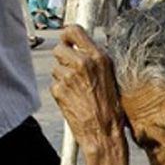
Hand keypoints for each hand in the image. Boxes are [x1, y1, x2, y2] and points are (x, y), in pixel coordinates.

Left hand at [50, 26, 125, 152]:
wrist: (104, 134)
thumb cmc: (110, 110)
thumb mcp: (110, 77)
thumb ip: (94, 59)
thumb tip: (79, 48)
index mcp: (98, 57)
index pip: (73, 31)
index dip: (67, 36)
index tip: (67, 41)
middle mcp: (83, 63)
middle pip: (59, 48)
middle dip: (63, 59)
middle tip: (73, 72)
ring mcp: (69, 77)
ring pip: (55, 67)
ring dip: (62, 77)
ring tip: (77, 90)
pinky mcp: (59, 90)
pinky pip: (54, 84)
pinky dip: (60, 92)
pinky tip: (73, 100)